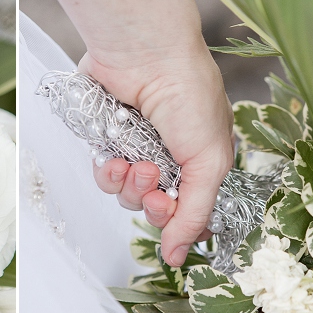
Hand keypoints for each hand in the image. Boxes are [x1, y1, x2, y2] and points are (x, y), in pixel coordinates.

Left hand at [83, 44, 234, 267]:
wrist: (145, 54)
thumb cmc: (188, 97)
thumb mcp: (209, 160)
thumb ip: (194, 212)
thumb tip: (178, 257)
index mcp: (203, 159)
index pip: (192, 210)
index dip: (182, 224)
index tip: (176, 219)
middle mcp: (170, 156)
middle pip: (155, 208)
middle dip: (152, 202)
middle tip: (152, 180)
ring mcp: (137, 148)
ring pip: (127, 195)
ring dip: (129, 187)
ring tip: (135, 162)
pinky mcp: (108, 140)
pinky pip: (104, 176)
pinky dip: (107, 173)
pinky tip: (113, 158)